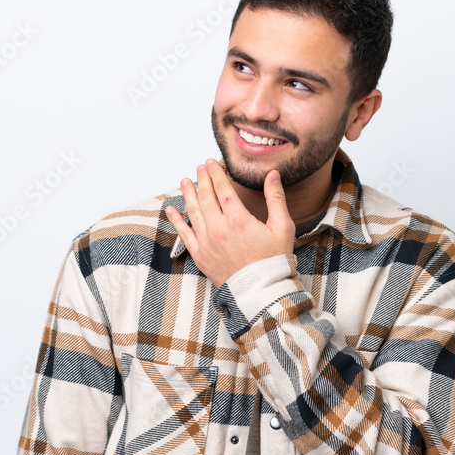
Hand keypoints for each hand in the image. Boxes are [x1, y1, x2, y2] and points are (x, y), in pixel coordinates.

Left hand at [165, 159, 294, 287]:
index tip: (211, 162)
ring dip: (188, 194)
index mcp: (238, 219)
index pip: (222, 188)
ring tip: (185, 181)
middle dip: (201, 179)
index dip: (215, 173)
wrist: (261, 292)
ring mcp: (207, 242)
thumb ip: (275, 198)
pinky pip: (184, 234)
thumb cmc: (274, 260)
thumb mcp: (282, 227)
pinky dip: (176, 220)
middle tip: (199, 167)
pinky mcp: (200, 256)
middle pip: (206, 196)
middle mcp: (218, 228)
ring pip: (193, 211)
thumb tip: (273, 175)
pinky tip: (171, 210)